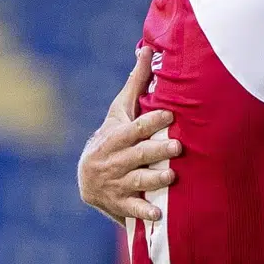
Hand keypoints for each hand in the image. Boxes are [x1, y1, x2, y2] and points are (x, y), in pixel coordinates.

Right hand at [77, 47, 180, 222]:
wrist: (86, 176)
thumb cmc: (112, 136)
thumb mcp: (120, 111)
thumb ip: (136, 83)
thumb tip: (147, 48)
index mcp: (115, 135)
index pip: (134, 127)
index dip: (150, 121)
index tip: (168, 114)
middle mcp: (113, 159)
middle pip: (138, 154)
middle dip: (157, 151)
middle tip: (177, 147)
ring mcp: (115, 183)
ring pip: (136, 181)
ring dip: (154, 179)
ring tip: (171, 177)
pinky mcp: (118, 204)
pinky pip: (131, 210)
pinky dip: (144, 213)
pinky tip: (159, 215)